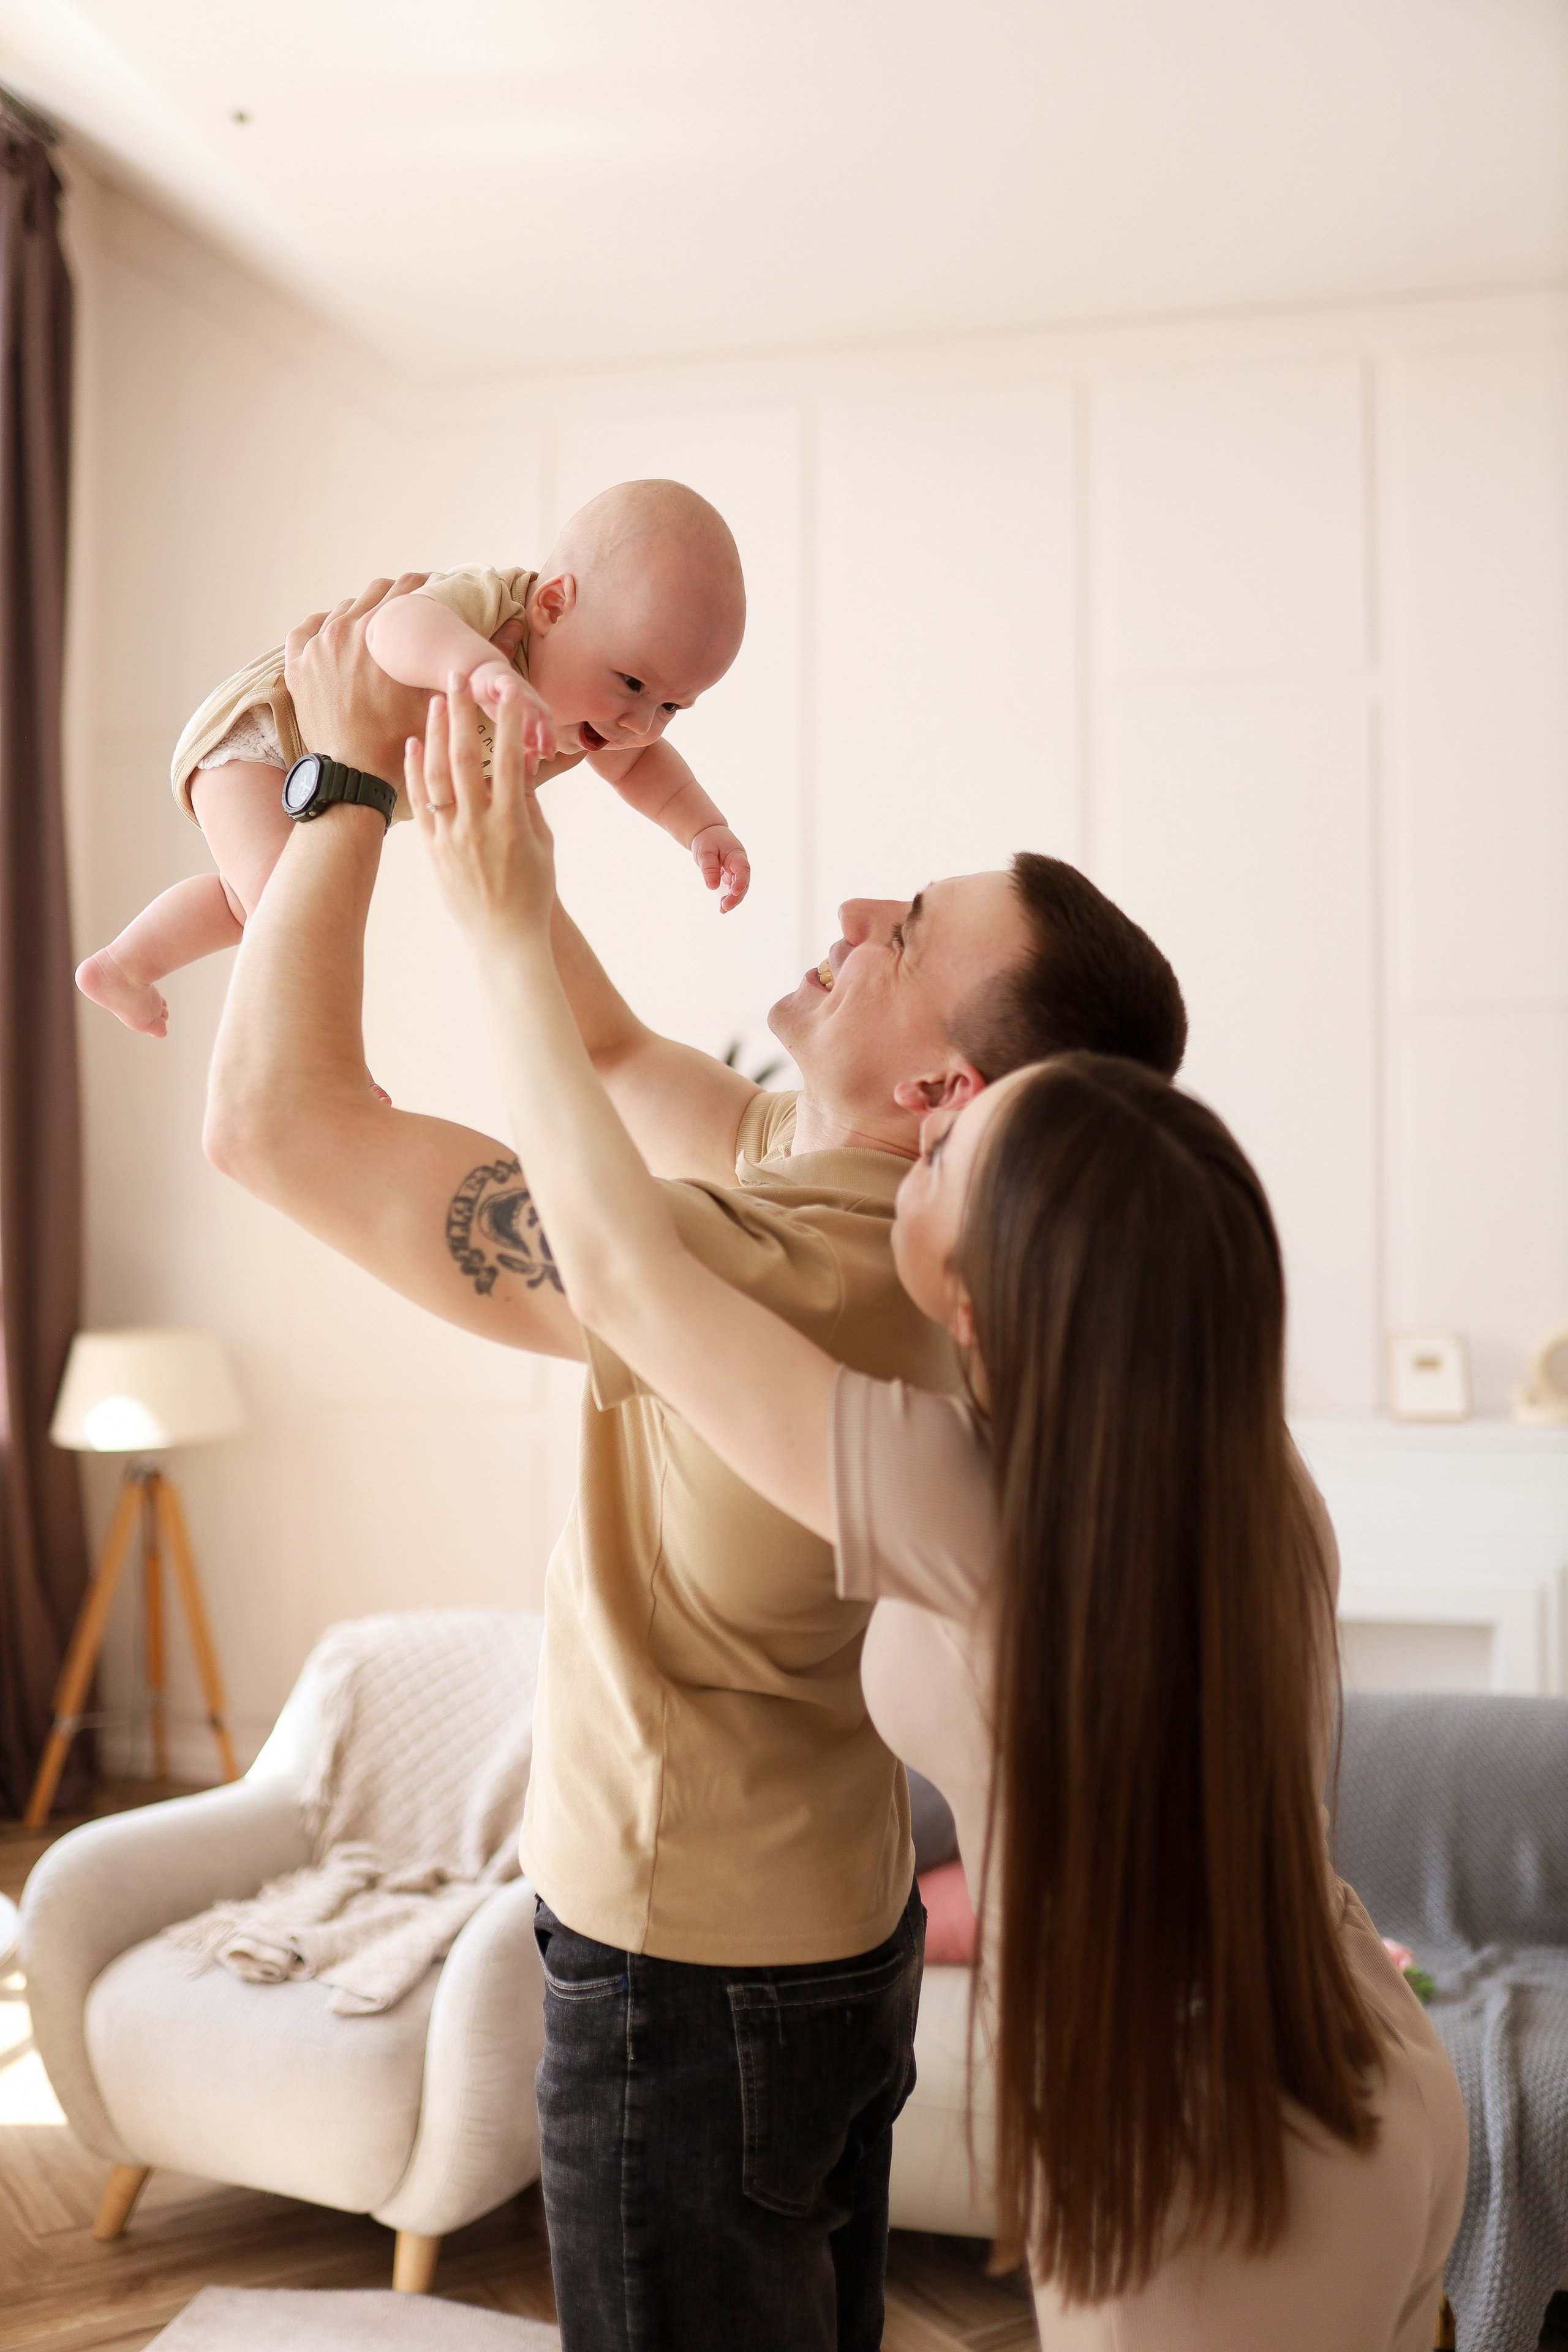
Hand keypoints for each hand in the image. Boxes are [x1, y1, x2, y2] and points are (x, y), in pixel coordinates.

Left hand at [286, 574, 432, 780]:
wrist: (354, 772)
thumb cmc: (398, 739)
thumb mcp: (434, 698)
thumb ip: (449, 662)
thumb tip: (489, 636)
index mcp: (379, 631)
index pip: (405, 588)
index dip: (423, 584)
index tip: (432, 586)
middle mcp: (344, 629)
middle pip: (373, 593)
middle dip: (394, 597)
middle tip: (407, 607)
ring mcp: (316, 647)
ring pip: (340, 610)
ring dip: (360, 611)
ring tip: (374, 625)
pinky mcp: (298, 667)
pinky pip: (304, 631)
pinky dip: (318, 625)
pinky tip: (328, 627)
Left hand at [407, 675, 556, 949]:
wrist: (504, 940)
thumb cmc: (533, 893)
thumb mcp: (543, 846)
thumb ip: (531, 803)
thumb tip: (525, 763)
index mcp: (513, 824)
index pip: (511, 761)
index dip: (508, 723)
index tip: (507, 691)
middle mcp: (479, 826)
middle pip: (466, 758)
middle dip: (462, 714)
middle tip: (458, 678)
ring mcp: (452, 838)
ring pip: (438, 775)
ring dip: (436, 735)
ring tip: (435, 701)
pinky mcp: (434, 849)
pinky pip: (421, 802)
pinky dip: (415, 771)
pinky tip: (414, 743)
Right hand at [467, 659, 557, 758]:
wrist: (482, 673)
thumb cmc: (499, 704)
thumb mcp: (511, 724)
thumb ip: (521, 740)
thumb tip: (525, 768)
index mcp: (534, 709)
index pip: (547, 725)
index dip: (549, 740)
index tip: (550, 757)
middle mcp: (529, 697)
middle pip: (543, 714)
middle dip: (545, 733)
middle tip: (542, 753)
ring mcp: (516, 687)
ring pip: (528, 702)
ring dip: (529, 720)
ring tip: (525, 740)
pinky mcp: (499, 678)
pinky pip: (507, 684)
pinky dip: (510, 691)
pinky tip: (509, 699)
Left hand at [690, 822, 750, 913]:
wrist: (708, 833)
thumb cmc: (707, 840)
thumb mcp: (704, 851)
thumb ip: (709, 868)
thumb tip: (713, 887)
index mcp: (736, 855)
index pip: (743, 870)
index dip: (741, 882)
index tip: (734, 892)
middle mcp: (740, 864)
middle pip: (743, 883)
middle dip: (736, 897)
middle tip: (724, 907)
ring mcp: (737, 871)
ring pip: (740, 888)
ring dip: (733, 899)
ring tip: (722, 910)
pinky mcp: (732, 876)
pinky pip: (733, 888)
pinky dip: (729, 897)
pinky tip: (722, 906)